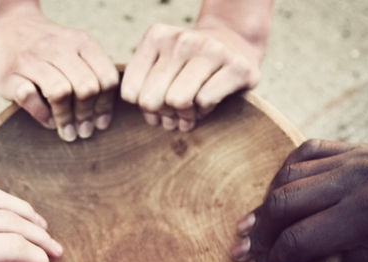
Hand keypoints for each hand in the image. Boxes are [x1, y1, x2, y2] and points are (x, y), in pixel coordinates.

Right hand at [0, 0, 118, 141]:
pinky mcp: (8, 74)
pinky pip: (29, 96)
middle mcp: (58, 48)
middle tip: (84, 132)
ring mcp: (32, 59)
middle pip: (86, 88)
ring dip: (66, 119)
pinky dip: (41, 113)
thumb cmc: (46, 50)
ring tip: (67, 132)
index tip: (100, 124)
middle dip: (86, 115)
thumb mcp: (74, 50)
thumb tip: (101, 119)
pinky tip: (47, 120)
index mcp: (81, 43)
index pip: (106, 78)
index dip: (105, 106)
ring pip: (60, 93)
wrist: (4, 25)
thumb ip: (91, 74)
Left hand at [121, 18, 263, 131]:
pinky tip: (209, 103)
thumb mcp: (160, 64)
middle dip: (164, 114)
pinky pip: (204, 101)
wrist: (235, 42)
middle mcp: (182, 39)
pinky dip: (205, 110)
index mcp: (157, 37)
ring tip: (192, 110)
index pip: (130, 93)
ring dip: (184, 115)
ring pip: (177, 101)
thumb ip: (143, 86)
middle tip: (176, 112)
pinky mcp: (237, 66)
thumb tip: (152, 119)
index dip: (144, 108)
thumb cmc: (190, 64)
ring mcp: (211, 50)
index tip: (159, 104)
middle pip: (152, 100)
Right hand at [231, 139, 367, 261]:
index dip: (274, 260)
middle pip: (282, 202)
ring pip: (288, 175)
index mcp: (366, 213)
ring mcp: (355, 158)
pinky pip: (308, 151)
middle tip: (248, 254)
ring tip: (259, 228)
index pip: (298, 238)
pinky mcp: (358, 148)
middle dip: (260, 232)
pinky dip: (287, 173)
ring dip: (268, 203)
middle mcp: (355, 179)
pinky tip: (281, 193)